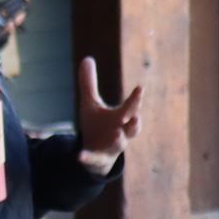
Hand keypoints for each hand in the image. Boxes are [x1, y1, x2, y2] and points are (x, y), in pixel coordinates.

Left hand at [73, 57, 141, 173]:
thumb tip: (87, 58)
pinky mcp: (98, 159)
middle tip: (136, 116)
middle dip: (134, 123)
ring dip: (119, 140)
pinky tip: (79, 156)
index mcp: (120, 118)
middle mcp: (120, 133)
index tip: (140, 88)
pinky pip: (94, 159)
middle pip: (132, 128)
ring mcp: (111, 148)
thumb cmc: (97, 126)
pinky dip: (88, 158)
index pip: (130, 107)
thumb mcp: (91, 104)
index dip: (135, 99)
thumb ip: (89, 84)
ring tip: (116, 133)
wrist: (95, 153)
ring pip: (119, 145)